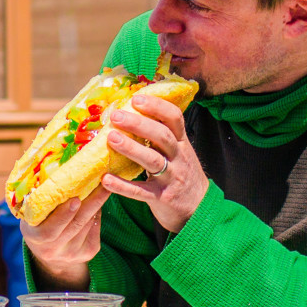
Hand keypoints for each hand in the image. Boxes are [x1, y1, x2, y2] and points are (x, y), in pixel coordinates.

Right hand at [20, 189, 110, 285]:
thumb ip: (40, 200)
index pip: (49, 230)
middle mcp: (52, 249)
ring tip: (103, 187)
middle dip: (91, 203)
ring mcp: (70, 254)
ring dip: (96, 205)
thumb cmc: (38, 224)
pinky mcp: (87, 254)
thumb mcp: (31, 214)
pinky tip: (97, 204)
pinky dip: (97, 215)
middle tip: (102, 184)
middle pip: (75, 225)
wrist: (50, 253)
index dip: (63, 215)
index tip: (75, 199)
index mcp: (34, 237)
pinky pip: (95, 230)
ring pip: (87, 225)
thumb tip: (61, 176)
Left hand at [98, 93, 207, 233]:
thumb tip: (131, 112)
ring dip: (131, 149)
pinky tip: (106, 179)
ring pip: (152, 161)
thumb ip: (160, 136)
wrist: (200, 208)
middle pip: (162, 136)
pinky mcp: (162, 198)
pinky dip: (123, 186)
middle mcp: (179, 157)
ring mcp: (171, 178)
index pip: (174, 118)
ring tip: (111, 138)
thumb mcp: (178, 151)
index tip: (137, 98)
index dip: (157, 106)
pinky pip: (141, 191)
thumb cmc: (180, 174)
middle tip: (117, 115)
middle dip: (139, 124)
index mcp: (181, 143)